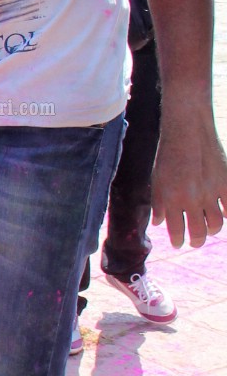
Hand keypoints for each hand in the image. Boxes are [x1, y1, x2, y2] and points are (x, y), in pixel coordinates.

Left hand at [151, 109, 226, 247]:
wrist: (188, 131)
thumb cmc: (169, 155)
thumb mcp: (157, 179)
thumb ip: (158, 203)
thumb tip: (159, 224)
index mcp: (173, 199)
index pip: (176, 231)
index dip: (178, 241)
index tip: (179, 244)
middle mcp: (192, 199)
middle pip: (199, 232)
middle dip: (196, 241)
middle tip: (195, 242)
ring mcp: (211, 192)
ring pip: (216, 224)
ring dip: (212, 230)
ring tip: (208, 228)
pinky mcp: (226, 182)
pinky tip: (222, 213)